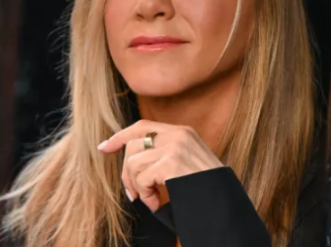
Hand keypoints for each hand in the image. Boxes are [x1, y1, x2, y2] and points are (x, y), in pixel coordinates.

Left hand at [97, 119, 223, 211]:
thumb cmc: (204, 185)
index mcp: (182, 131)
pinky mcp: (171, 162)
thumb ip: (164, 152)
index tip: (105, 146)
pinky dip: (144, 194)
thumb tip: (131, 157)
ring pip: (134, 162)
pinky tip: (156, 203)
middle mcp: (178, 134)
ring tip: (151, 199)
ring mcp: (175, 147)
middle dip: (126, 172)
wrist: (225, 200)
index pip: (143, 126)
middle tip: (133, 193)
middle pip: (133, 145)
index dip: (121, 135)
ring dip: (137, 186)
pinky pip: (142, 177)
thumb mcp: (186, 160)